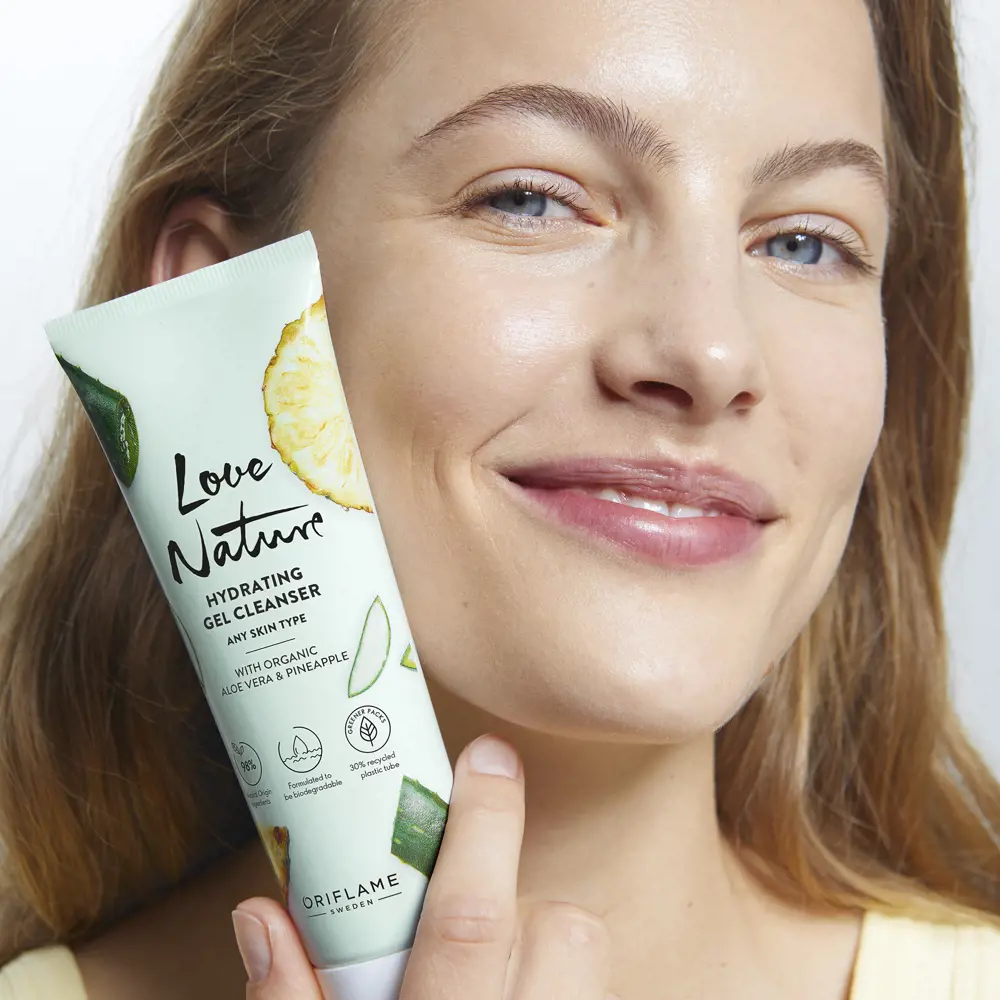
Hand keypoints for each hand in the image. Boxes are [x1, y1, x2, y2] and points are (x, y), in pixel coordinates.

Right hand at [233, 734, 613, 998]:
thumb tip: (263, 911)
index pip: (474, 920)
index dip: (485, 825)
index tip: (489, 755)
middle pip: (568, 930)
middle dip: (522, 899)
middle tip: (464, 917)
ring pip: (589, 963)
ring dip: (543, 948)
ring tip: (482, 976)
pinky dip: (551, 987)